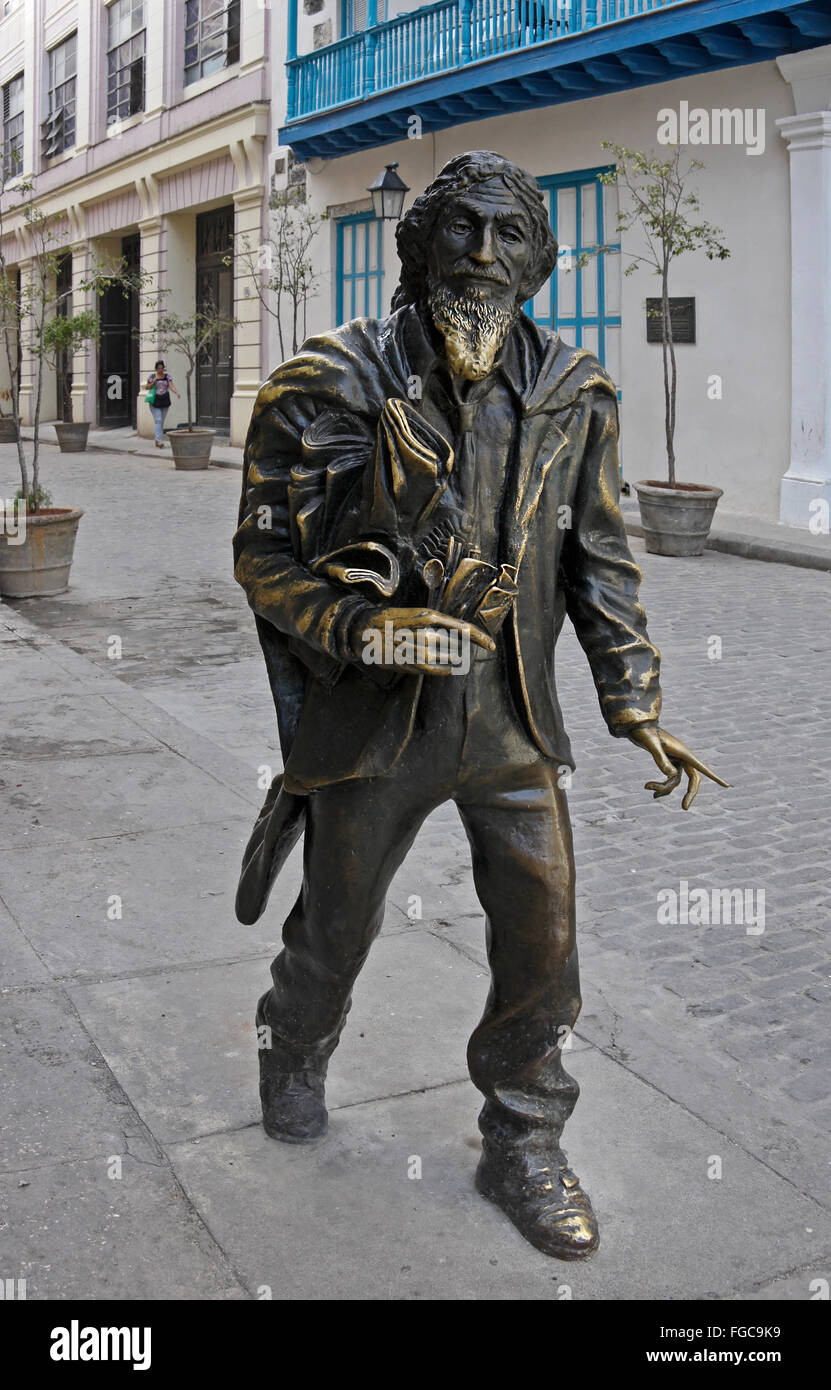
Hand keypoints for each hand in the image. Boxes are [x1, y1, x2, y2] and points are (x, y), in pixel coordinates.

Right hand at [351, 606, 494, 675]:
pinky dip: (442, 671)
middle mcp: (422, 633)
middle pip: (455, 644)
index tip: (491, 644)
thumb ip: (432, 621)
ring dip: (453, 659)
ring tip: (458, 659)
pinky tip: (449, 670)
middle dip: (467, 647)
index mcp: (425, 616)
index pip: (461, 628)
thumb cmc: (390, 620)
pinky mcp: (405, 662)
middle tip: (476, 648)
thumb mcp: (412, 613)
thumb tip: (457, 629)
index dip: (479, 637)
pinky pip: (430, 670)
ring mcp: (413, 649)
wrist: (362, 630)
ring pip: (444, 658)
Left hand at [628, 725, 728, 810]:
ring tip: (647, 787)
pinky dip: (662, 786)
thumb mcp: (651, 745)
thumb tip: (671, 775)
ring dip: (664, 788)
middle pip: (693, 779)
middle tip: (684, 808)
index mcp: (683, 752)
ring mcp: (676, 760)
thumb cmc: (644, 733)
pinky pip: (670, 779)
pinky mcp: (669, 762)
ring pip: (676, 781)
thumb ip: (660, 759)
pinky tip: (651, 791)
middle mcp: (682, 757)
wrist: (637, 726)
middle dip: (689, 793)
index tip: (726, 786)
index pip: (701, 767)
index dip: (714, 777)